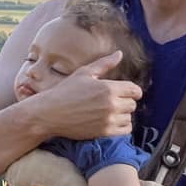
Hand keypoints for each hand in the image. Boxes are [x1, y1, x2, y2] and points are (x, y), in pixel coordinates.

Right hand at [25, 51, 141, 139]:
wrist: (50, 113)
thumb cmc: (65, 91)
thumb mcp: (84, 73)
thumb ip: (104, 64)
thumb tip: (119, 54)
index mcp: (108, 87)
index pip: (135, 90)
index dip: (132, 90)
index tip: (126, 92)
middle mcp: (111, 104)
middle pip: (132, 104)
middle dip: (125, 101)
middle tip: (113, 101)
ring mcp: (109, 119)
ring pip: (129, 117)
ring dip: (122, 114)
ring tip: (110, 111)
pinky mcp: (105, 132)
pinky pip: (125, 130)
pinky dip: (121, 126)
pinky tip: (110, 121)